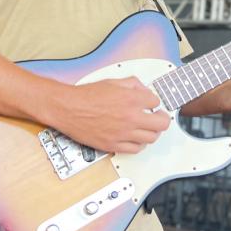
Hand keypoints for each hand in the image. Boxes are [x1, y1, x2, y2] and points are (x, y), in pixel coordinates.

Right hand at [48, 77, 169, 154]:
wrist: (68, 108)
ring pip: (151, 138)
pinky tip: (135, 138)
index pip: (156, 102)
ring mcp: (123, 133)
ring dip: (152, 132)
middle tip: (158, 117)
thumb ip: (132, 84)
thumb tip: (143, 89)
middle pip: (161, 123)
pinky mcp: (114, 145)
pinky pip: (136, 149)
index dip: (154, 103)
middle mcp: (130, 117)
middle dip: (162, 119)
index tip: (151, 104)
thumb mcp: (112, 82)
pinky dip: (139, 144)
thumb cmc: (86, 96)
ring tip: (147, 128)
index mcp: (131, 99)